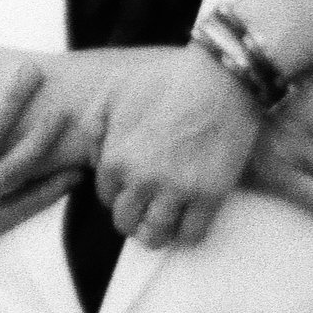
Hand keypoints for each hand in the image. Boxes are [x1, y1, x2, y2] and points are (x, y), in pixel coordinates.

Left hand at [84, 45, 260, 249]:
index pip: (106, 197)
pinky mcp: (210, 195)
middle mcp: (142, 180)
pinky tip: (188, 220)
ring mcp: (176, 190)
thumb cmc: (167, 79)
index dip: (118, 194)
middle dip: (133, 217)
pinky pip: (193, 235)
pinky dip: (187, 235)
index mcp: (116, 158)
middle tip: (147, 209)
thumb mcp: (115, 91)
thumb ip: (94, 125)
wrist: (221, 76)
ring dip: (157, 233)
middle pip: (127, 221)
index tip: (131, 189)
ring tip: (164, 223)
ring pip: (156, 236)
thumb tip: (91, 158)